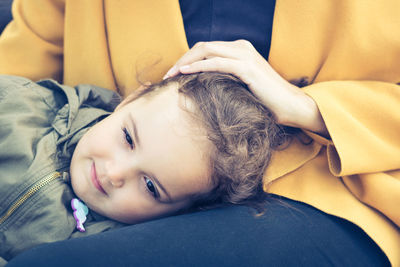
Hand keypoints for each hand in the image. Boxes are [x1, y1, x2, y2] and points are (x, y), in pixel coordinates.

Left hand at [164, 40, 327, 135]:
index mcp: (239, 51)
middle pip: (202, 47)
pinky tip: (184, 72)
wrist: (291, 107)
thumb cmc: (266, 102)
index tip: (172, 75)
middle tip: (166, 76)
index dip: (186, 60)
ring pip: (206, 51)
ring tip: (170, 75)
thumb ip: (224, 81)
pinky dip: (198, 66)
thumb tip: (200, 89)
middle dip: (181, 59)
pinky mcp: (248, 68)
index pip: (206, 50)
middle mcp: (241, 48)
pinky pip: (217, 63)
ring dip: (185, 62)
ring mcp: (245, 56)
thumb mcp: (241, 87)